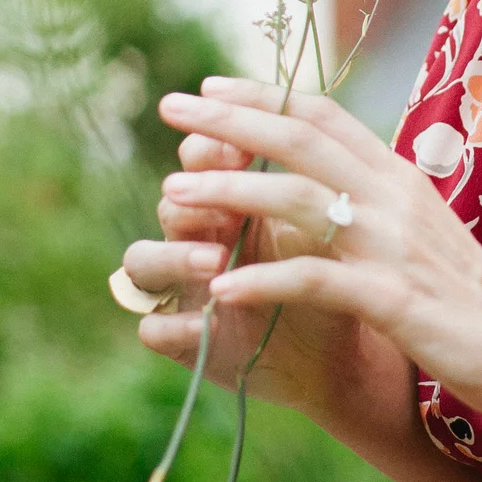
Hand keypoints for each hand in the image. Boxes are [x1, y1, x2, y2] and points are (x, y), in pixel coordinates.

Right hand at [119, 120, 363, 415]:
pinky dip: (172, 325)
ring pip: (142, 261)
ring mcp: (183, 287)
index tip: (241, 149)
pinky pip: (153, 329)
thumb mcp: (324, 226)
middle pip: (169, 202)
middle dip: (193, 196)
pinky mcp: (182, 339)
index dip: (210, 146)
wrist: (340, 352)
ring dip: (173, 255)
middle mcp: (196, 237)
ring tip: (214, 260)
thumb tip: (307, 130)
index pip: (200, 158)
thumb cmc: (330, 276)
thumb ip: (306, 185)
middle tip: (228, 204)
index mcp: (230, 198)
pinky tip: (203, 324)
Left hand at [154, 76, 481, 422]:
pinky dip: (263, 280)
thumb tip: (328, 184)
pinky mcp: (392, 299)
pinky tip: (220, 290)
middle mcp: (394, 197)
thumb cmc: (472, 301)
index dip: (263, 95)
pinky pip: (313, 280)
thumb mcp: (424, 233)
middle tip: (170, 107)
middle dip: (228, 120)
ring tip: (174, 195)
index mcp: (400, 177)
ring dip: (228, 193)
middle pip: (299, 139)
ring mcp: (393, 245)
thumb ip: (378, 203)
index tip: (209, 85)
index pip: (324, 115)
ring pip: (296, 198)